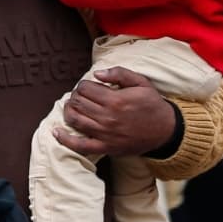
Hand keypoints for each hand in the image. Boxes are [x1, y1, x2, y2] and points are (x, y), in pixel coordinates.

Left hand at [56, 68, 177, 158]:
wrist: (165, 130)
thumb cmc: (152, 104)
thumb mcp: (141, 82)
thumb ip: (119, 74)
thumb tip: (96, 74)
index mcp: (115, 100)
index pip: (85, 88)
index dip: (83, 85)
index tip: (88, 86)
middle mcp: (108, 118)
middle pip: (78, 102)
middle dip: (75, 96)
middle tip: (80, 95)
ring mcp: (105, 134)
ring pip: (75, 120)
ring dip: (68, 111)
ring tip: (71, 107)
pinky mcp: (106, 148)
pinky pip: (80, 146)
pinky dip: (65, 139)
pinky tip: (57, 132)